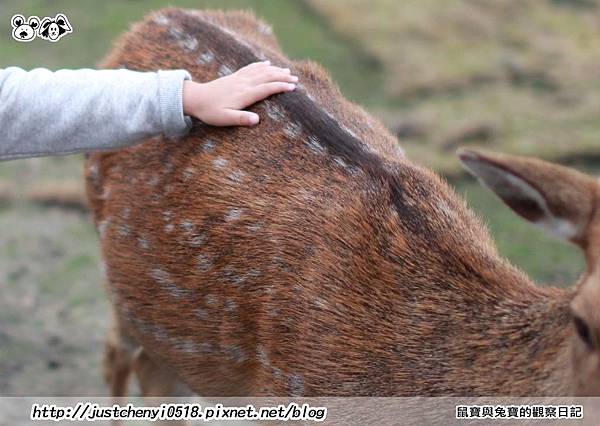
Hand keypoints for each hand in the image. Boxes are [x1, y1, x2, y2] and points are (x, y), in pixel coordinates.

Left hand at [182, 61, 297, 125]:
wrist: (195, 98)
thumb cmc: (210, 111)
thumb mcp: (225, 119)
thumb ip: (241, 119)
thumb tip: (257, 120)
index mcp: (244, 94)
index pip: (266, 89)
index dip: (280, 87)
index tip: (293, 87)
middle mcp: (243, 84)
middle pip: (267, 77)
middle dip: (282, 77)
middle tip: (296, 79)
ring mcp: (239, 78)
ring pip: (261, 71)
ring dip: (275, 70)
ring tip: (287, 70)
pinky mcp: (234, 76)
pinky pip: (250, 68)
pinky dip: (260, 65)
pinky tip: (267, 63)